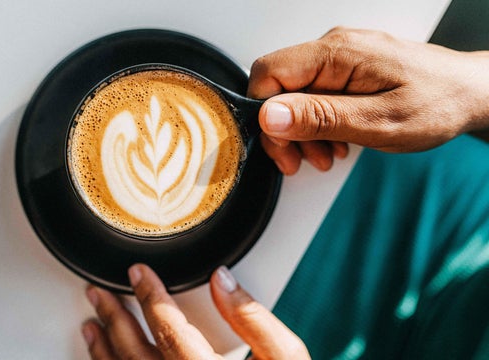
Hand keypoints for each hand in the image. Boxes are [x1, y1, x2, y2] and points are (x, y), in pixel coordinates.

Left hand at [82, 264, 309, 359]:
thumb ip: (253, 318)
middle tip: (98, 294)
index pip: (169, 329)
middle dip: (114, 319)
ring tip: (93, 326)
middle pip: (135, 355)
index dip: (150, 296)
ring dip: (104, 351)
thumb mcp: (285, 358)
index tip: (138, 273)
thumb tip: (222, 280)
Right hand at [249, 27, 488, 174]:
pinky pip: (315, 93)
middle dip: (283, 130)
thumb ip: (320, 117)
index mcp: (337, 53)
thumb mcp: (377, 122)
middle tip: (301, 161)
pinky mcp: (347, 68)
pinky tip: (336, 140)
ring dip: (301, 131)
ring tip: (327, 155)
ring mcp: (341, 57)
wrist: (471, 94)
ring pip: (294, 93)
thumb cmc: (438, 104)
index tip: (282, 146)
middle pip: (278, 86)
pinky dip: (318, 122)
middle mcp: (334, 48)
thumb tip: (269, 114)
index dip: (264, 113)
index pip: (268, 73)